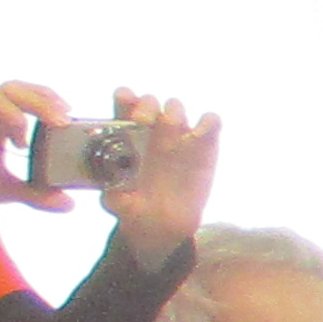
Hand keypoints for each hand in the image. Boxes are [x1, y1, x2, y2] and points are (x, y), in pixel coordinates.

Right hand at [0, 84, 71, 239]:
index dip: (44, 95)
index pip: (18, 93)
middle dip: (38, 101)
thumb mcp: (8, 190)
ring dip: (15, 118)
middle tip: (59, 122)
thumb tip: (69, 203)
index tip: (67, 113)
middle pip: (7, 90)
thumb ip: (37, 193)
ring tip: (25, 142)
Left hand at [100, 94, 221, 255]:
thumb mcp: (117, 202)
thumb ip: (113, 192)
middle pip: (149, 102)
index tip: (124, 100)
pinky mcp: (205, 144)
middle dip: (146, 105)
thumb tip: (111, 187)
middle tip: (142, 120)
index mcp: (126, 134)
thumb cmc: (135, 206)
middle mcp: (152, 129)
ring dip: (173, 112)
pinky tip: (202, 134)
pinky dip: (209, 123)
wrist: (164, 223)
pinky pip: (211, 123)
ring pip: (176, 107)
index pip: (124, 104)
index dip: (124, 98)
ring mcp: (179, 135)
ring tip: (171, 128)